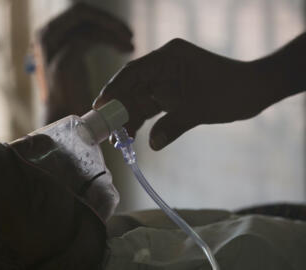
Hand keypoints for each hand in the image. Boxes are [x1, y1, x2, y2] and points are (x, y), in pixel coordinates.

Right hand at [34, 3, 133, 122]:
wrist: (62, 125)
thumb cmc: (72, 97)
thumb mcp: (74, 64)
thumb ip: (79, 44)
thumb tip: (102, 27)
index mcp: (48, 37)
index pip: (76, 14)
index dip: (102, 18)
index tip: (124, 33)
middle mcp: (44, 40)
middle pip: (79, 12)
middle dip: (107, 19)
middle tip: (129, 33)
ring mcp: (51, 51)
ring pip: (83, 20)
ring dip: (111, 26)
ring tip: (130, 39)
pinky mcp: (62, 63)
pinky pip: (87, 37)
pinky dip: (110, 39)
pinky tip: (126, 48)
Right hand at [94, 38, 279, 149]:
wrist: (256, 90)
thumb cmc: (231, 92)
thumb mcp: (200, 109)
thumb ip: (173, 125)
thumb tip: (152, 144)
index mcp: (168, 57)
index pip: (132, 72)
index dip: (113, 89)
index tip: (99, 107)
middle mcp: (164, 65)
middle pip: (132, 86)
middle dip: (119, 109)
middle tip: (107, 131)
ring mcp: (167, 78)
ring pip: (140, 98)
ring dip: (130, 117)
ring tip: (118, 138)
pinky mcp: (172, 91)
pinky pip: (152, 105)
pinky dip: (143, 119)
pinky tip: (133, 134)